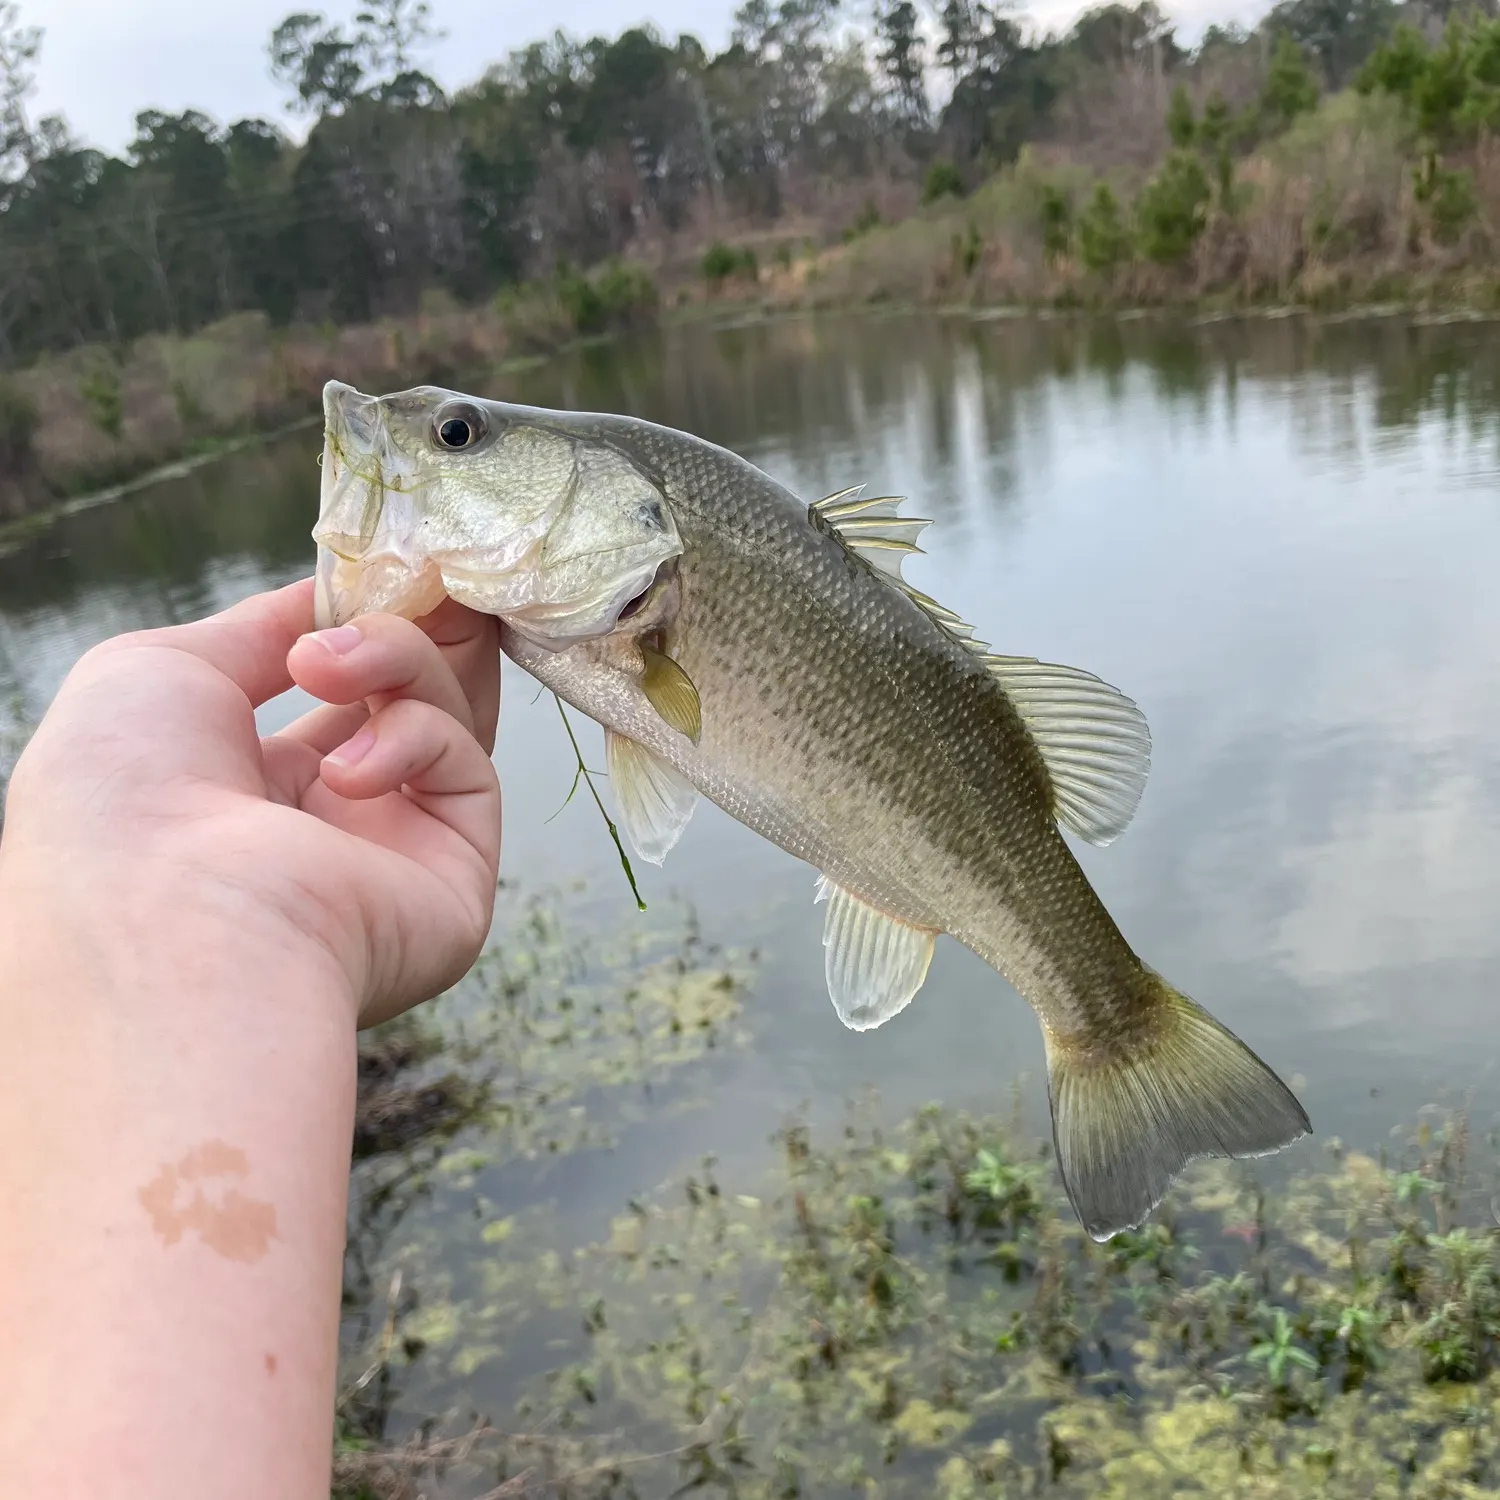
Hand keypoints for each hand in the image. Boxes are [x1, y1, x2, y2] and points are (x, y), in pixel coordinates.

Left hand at [0, 577, 500, 1025]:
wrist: (163, 916)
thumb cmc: (126, 797)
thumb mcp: (162, 671)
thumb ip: (261, 627)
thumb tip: (331, 596)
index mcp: (249, 783)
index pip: (336, 689)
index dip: (359, 620)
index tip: (380, 567)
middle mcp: (329, 821)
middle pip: (407, 698)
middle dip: (412, 630)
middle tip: (421, 576)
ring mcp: (395, 852)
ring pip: (443, 717)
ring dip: (396, 662)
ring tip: (325, 666)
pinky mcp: (455, 877)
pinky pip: (466, 768)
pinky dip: (415, 739)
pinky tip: (344, 774)